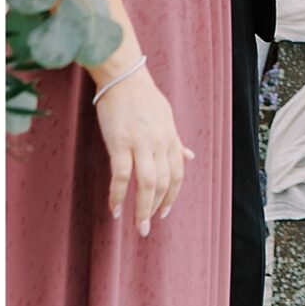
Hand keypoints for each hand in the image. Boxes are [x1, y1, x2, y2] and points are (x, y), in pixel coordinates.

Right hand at [94, 64, 190, 235]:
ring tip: (135, 225)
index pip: (177, 174)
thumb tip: (189, 157)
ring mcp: (140, 143)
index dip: (172, 196)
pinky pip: (121, 175)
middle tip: (146, 228)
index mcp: (170, 139)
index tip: (164, 212)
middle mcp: (159, 144)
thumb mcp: (167, 118)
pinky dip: (118, 194)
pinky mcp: (119, 142)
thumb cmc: (143, 97)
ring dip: (141, 208)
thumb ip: (176, 141)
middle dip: (156, 208)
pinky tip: (115, 208)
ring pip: (147, 184)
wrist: (124, 77)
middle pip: (163, 184)